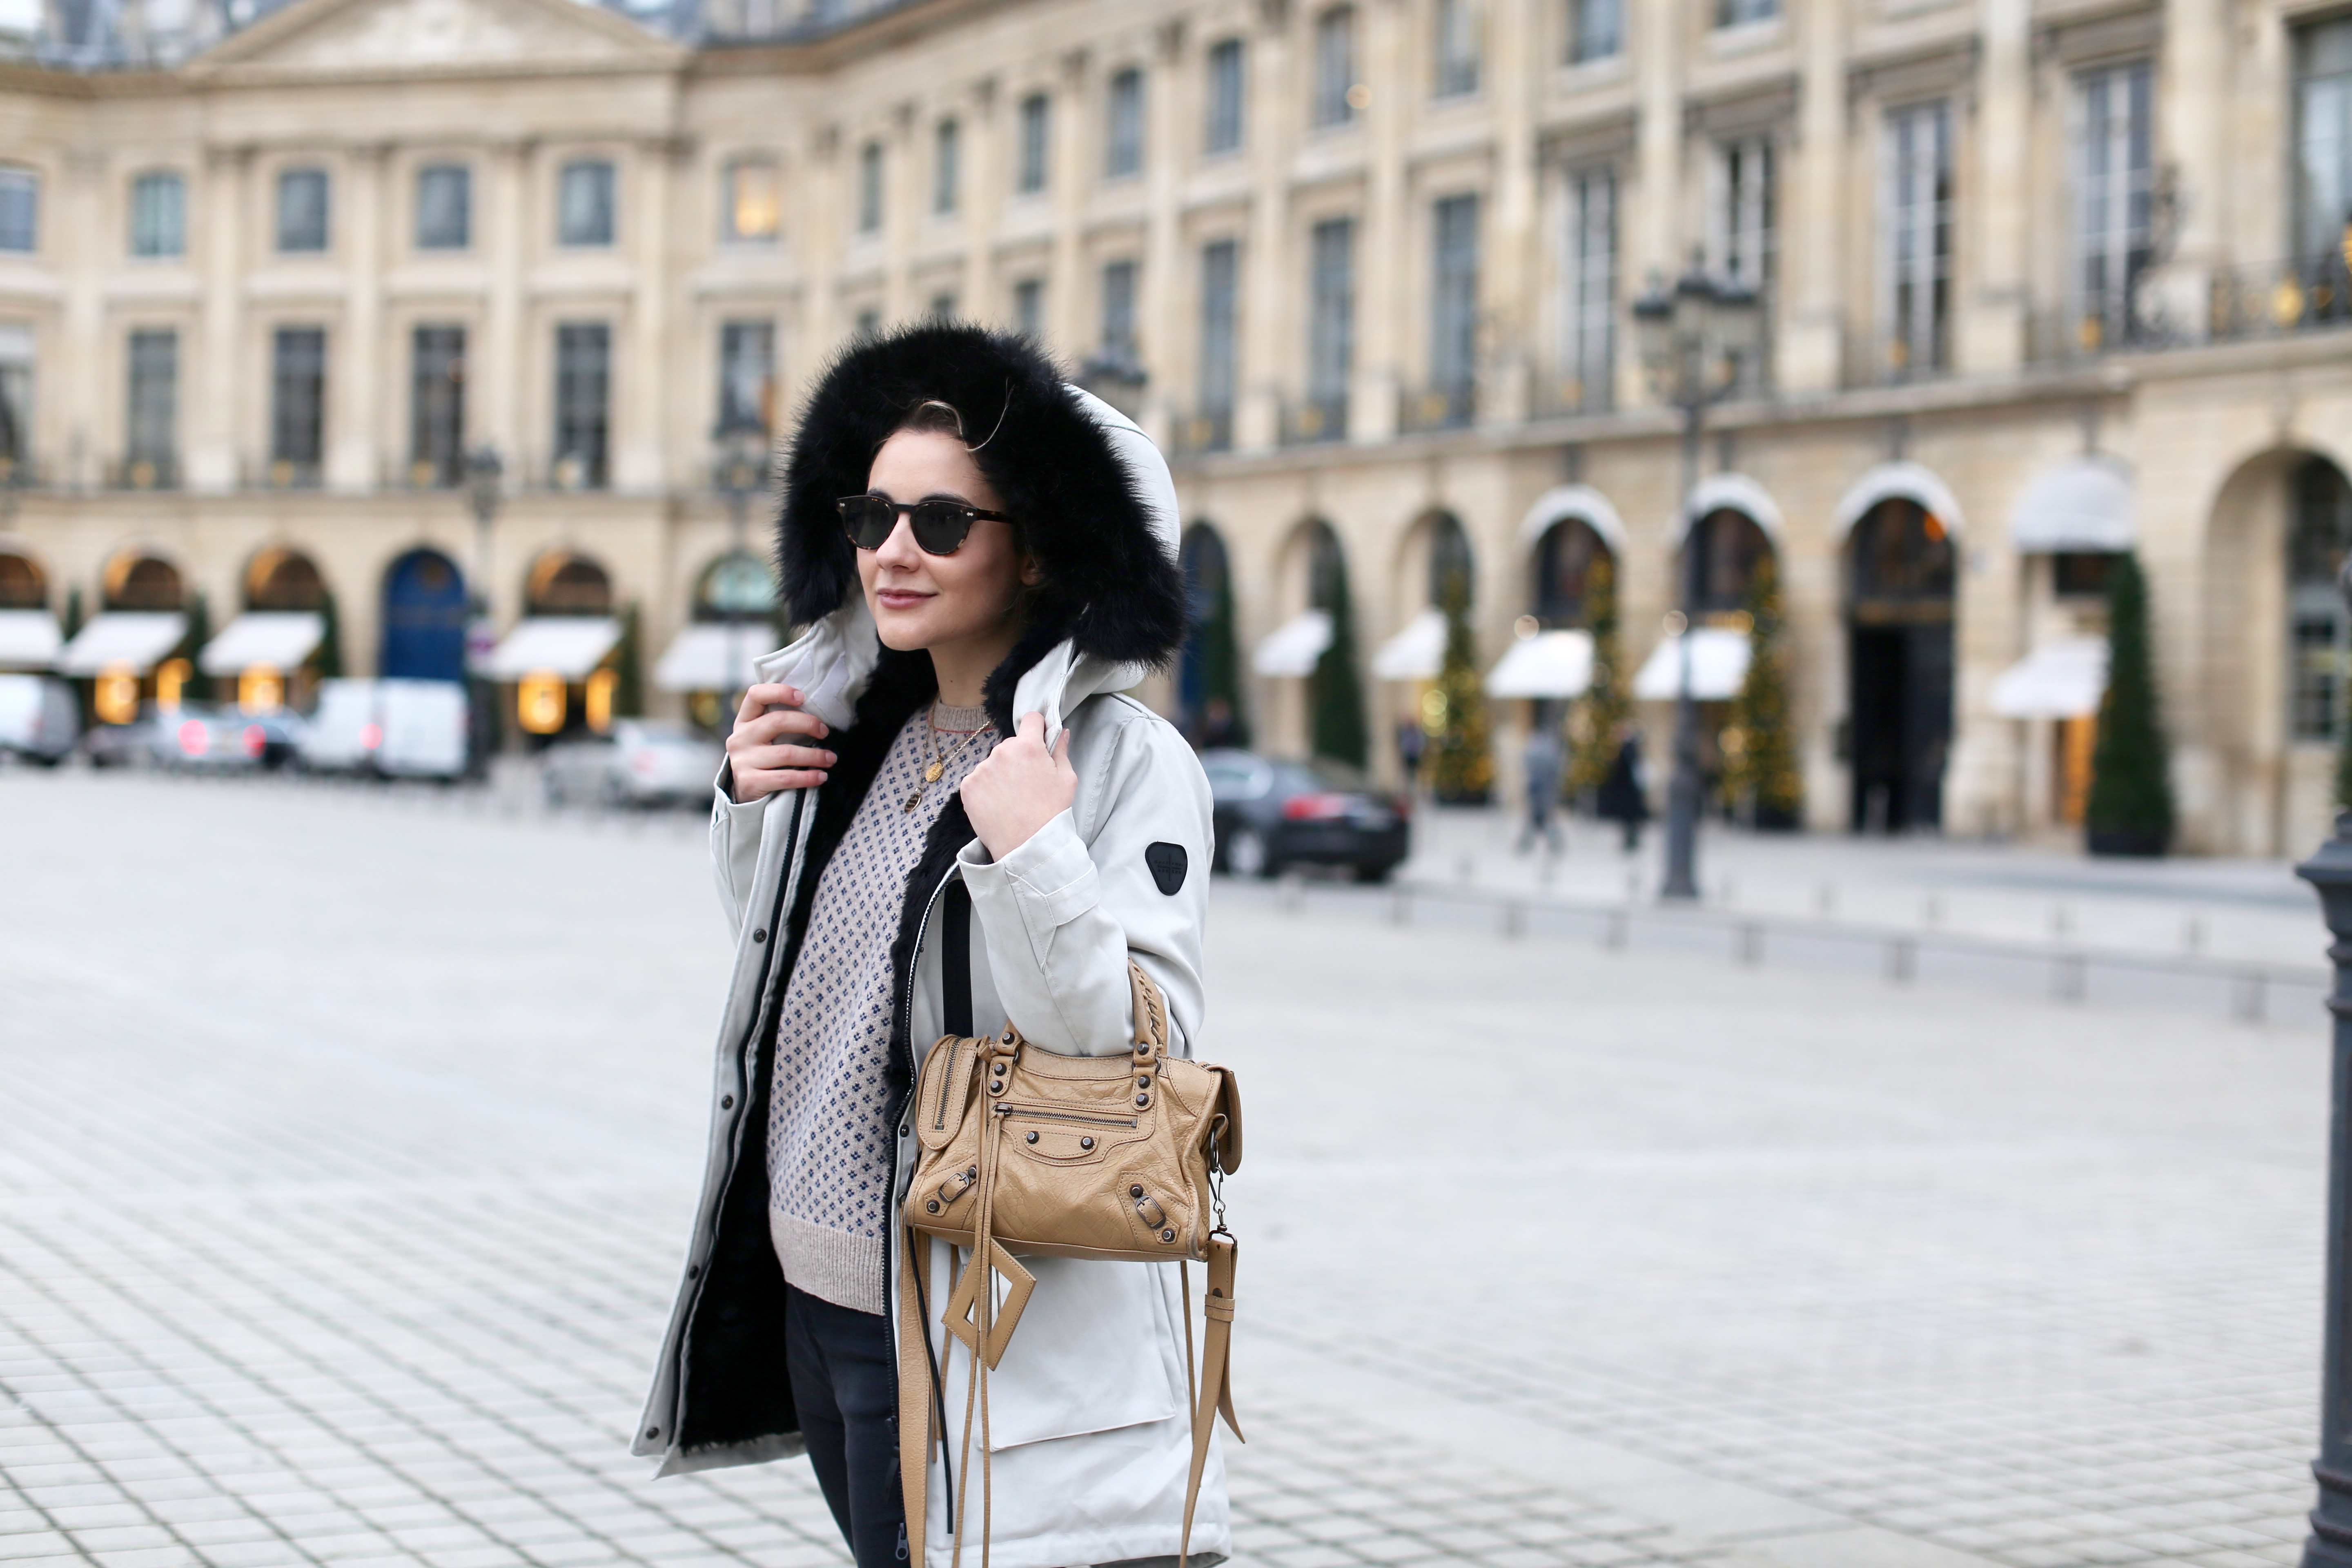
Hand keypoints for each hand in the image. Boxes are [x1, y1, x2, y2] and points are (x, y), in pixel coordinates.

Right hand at [725, 683, 836, 803]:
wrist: (740, 792)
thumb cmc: (761, 758)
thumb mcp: (761, 736)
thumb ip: (777, 723)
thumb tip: (817, 717)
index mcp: (744, 721)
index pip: (756, 695)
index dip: (780, 691)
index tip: (803, 697)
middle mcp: (740, 738)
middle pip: (777, 721)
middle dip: (808, 724)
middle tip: (825, 732)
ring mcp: (743, 760)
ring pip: (786, 753)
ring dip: (814, 755)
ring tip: (830, 759)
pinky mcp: (750, 782)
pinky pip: (786, 778)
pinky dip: (808, 777)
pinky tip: (821, 776)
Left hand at [960, 712, 1074, 859]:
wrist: (1027, 846)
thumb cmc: (1051, 814)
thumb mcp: (1066, 780)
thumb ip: (1061, 751)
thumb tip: (1061, 732)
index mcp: (1028, 747)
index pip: (1031, 719)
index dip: (1038, 728)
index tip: (1039, 740)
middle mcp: (1001, 752)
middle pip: (1011, 745)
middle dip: (1018, 757)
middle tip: (1027, 782)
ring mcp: (981, 769)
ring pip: (993, 762)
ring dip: (1000, 773)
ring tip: (1011, 798)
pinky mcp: (967, 786)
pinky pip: (978, 779)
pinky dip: (986, 788)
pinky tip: (997, 804)